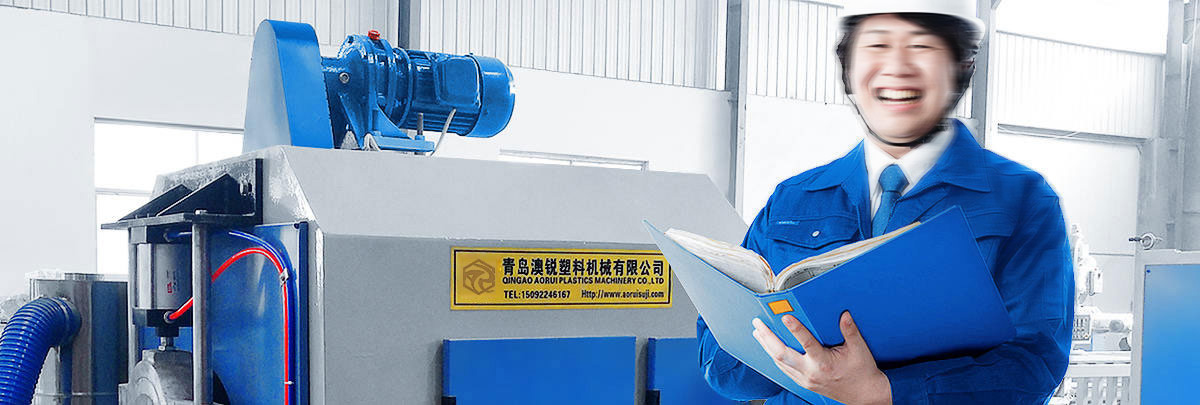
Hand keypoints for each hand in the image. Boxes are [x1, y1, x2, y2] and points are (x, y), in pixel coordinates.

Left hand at [751, 312, 891, 404]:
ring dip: (766, 346)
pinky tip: (769, 348)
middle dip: (767, 337)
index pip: (806, 343)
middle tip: (758, 323)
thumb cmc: (862, 372)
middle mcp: (811, 372)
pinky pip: (784, 369)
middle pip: (782, 354)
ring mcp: (805, 379)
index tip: (785, 316)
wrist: (864, 395)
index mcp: (824, 363)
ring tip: (758, 332)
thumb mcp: (860, 350)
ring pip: (779, 362)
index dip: (795, 329)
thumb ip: (850, 331)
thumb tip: (844, 314)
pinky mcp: (803, 382)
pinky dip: (774, 357)